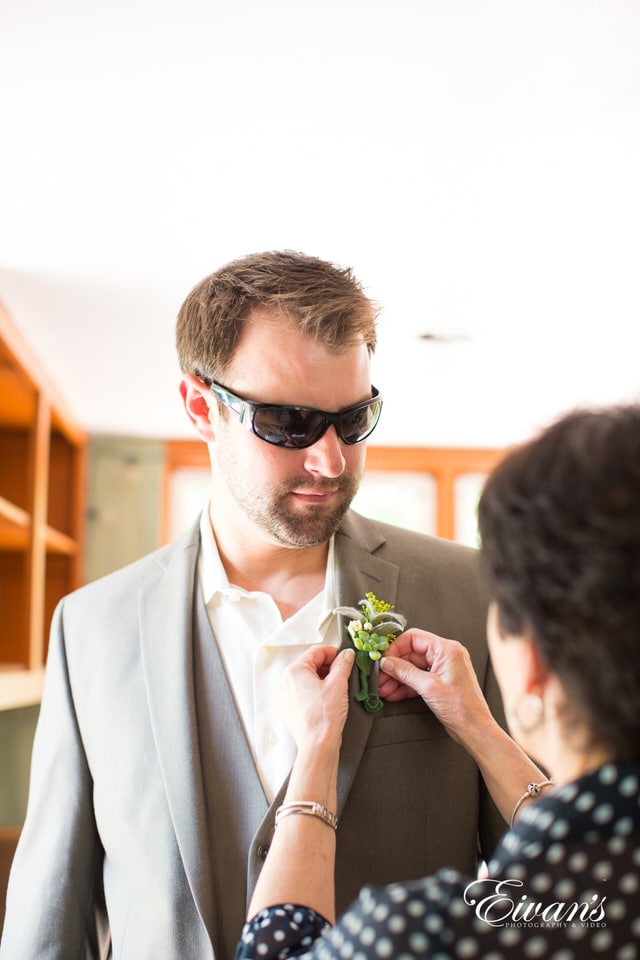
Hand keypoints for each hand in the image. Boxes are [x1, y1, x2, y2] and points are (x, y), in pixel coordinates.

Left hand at [279, 646, 354, 752]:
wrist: (317, 744)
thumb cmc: (324, 718)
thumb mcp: (339, 684)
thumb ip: (343, 664)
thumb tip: (346, 655)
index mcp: (294, 670)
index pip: (316, 652)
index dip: (334, 653)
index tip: (344, 657)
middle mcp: (284, 681)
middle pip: (310, 664)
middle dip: (328, 667)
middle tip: (343, 673)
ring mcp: (284, 695)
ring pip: (306, 678)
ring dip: (321, 679)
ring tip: (336, 688)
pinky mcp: (287, 708)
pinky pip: (301, 691)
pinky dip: (314, 691)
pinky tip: (326, 699)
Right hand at [379, 629, 492, 745]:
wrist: (474, 729)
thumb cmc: (462, 708)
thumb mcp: (428, 687)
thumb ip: (405, 672)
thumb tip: (387, 663)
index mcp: (447, 649)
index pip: (414, 638)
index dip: (396, 648)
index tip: (383, 659)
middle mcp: (446, 655)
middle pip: (411, 654)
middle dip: (394, 667)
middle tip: (379, 677)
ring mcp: (442, 669)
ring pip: (413, 668)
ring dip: (397, 678)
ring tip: (383, 689)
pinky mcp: (440, 682)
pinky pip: (418, 678)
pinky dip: (405, 686)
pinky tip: (393, 693)